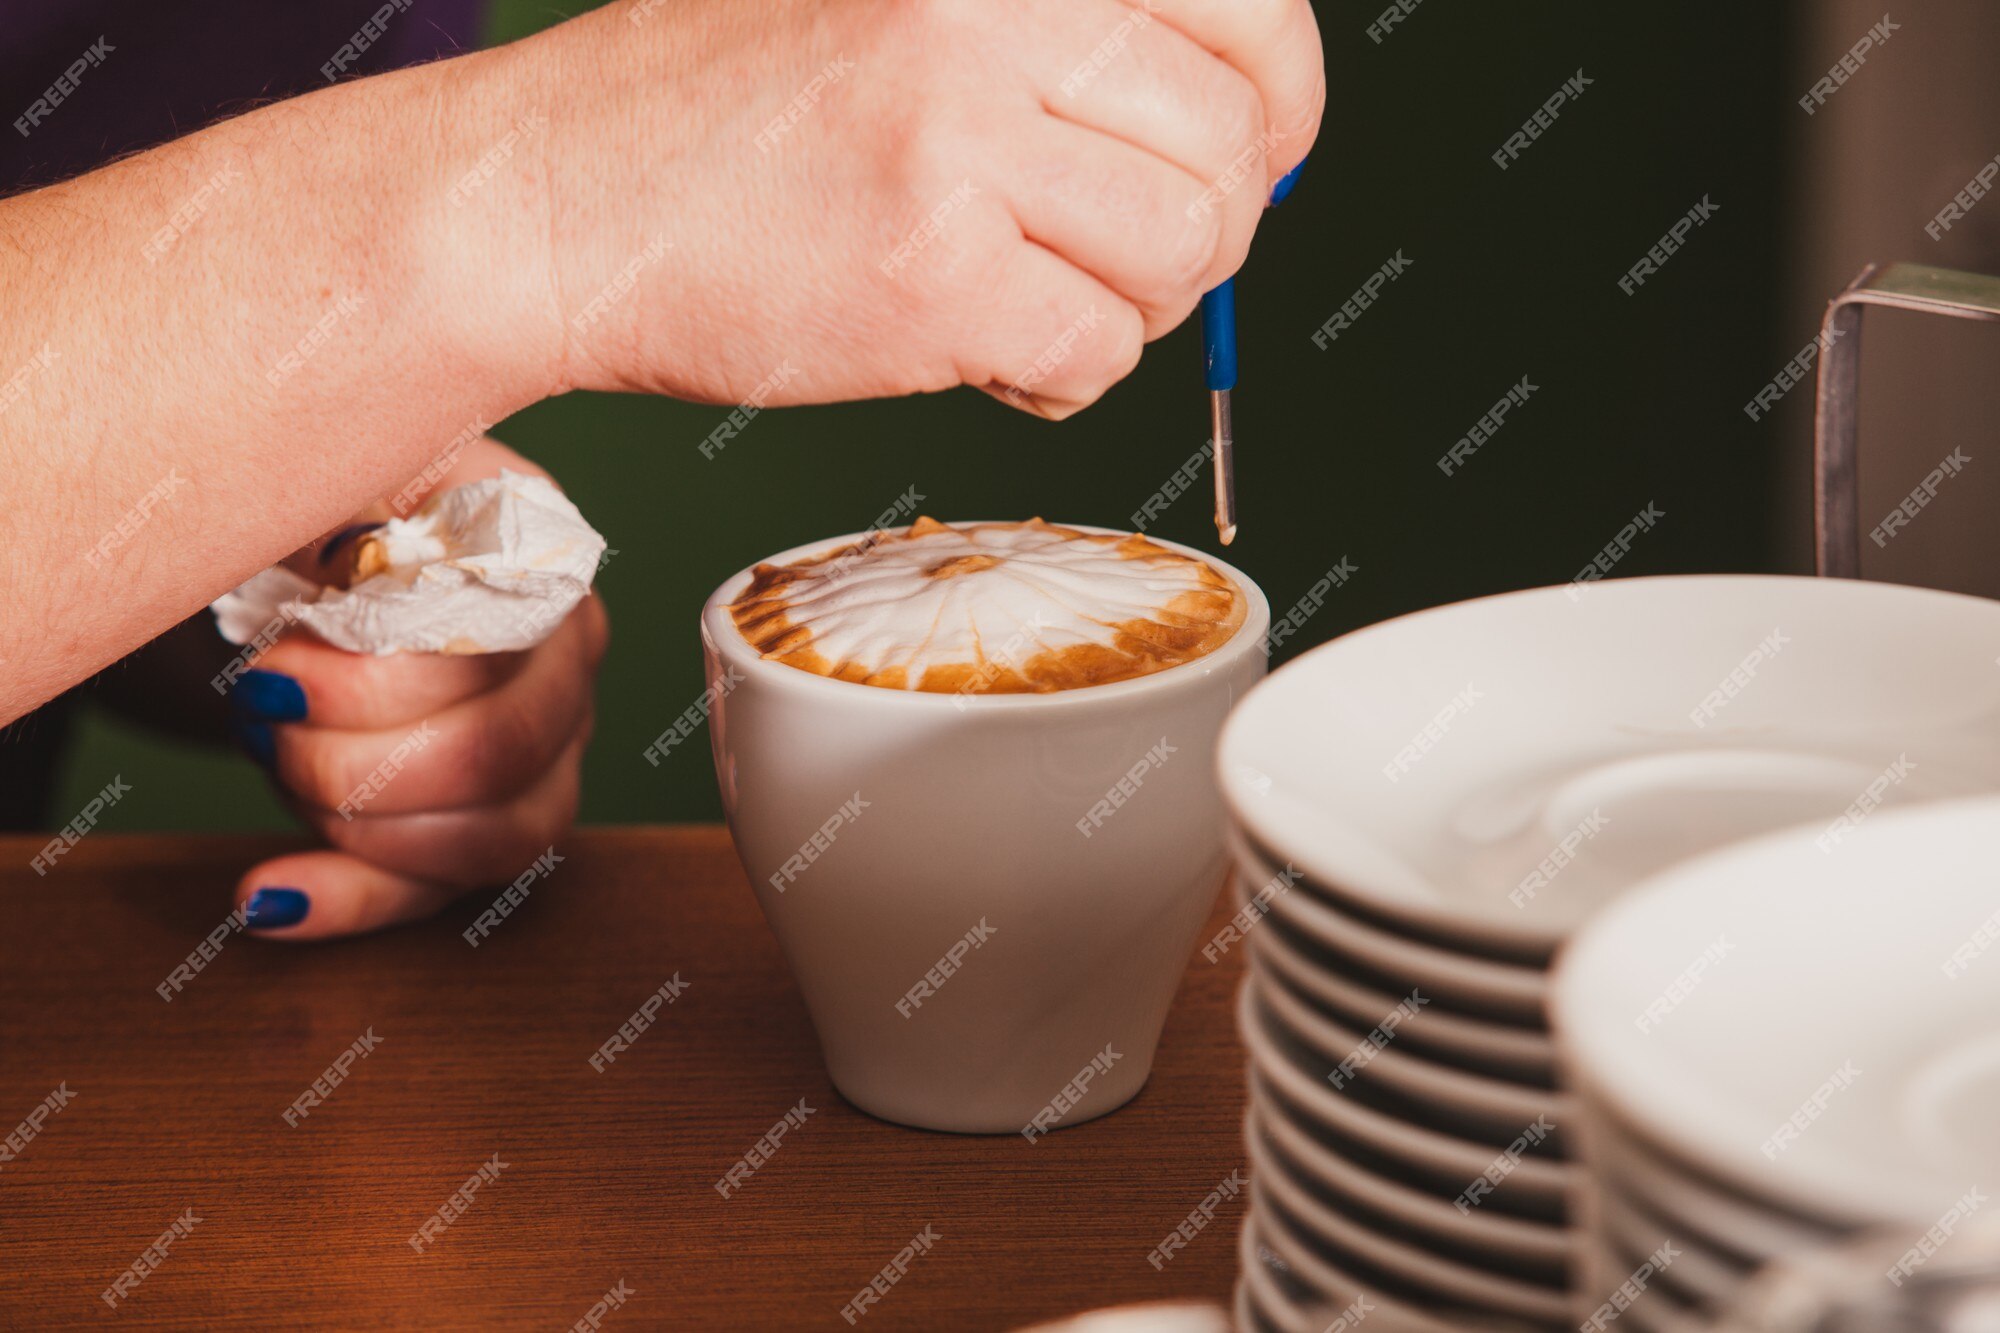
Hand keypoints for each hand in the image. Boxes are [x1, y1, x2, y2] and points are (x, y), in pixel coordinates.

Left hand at [225, 439, 606, 939]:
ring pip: (498, 832)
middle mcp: (567, 660)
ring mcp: (546, 752)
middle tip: (260, 719)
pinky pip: (444, 889)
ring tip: (273, 768)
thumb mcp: (327, 480)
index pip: (499, 652)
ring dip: (356, 820)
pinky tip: (271, 894)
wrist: (286, 573)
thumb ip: (351, 503)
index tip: (271, 668)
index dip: (380, 682)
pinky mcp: (493, 824)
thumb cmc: (314, 522)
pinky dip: (349, 900)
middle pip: (500, 750)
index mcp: (543, 561)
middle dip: (354, 757)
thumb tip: (353, 554)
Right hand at [472, 0, 1322, 417]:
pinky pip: (1095, 353)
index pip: (1248, 5)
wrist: (558, 198)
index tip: (1260, 147)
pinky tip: (992, 350)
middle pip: (1232, 148)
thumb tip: (1239, 112)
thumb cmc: (719, 105)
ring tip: (1039, 297)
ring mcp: (961, 148)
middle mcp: (994, 18)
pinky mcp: (932, 280)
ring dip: (1132, 304)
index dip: (1281, 96)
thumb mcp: (899, 2)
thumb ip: (1056, 33)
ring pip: (1179, 257)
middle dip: (1208, 225)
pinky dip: (1062, 376)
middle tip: (1127, 252)